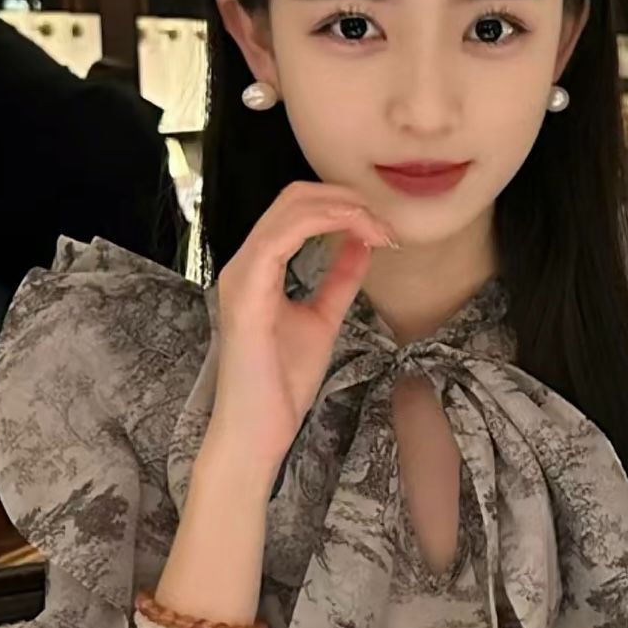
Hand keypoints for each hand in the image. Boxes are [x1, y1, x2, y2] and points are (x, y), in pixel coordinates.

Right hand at [210, 181, 395, 478]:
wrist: (259, 431)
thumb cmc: (281, 384)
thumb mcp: (322, 319)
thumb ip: (338, 280)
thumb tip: (362, 245)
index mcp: (258, 268)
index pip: (297, 208)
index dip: (344, 205)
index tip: (384, 227)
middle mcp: (244, 263)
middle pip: (294, 196)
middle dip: (348, 199)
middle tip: (387, 223)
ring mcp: (241, 273)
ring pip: (291, 207)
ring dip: (344, 209)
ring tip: (380, 229)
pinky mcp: (246, 290)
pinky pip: (283, 235)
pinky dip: (327, 224)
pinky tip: (359, 236)